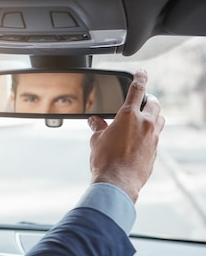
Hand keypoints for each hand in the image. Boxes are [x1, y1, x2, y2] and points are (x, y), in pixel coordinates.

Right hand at [87, 69, 164, 202]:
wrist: (117, 183)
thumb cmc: (105, 161)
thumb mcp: (96, 140)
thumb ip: (98, 127)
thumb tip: (95, 121)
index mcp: (128, 116)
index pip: (137, 90)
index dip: (140, 78)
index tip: (142, 72)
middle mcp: (145, 124)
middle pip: (154, 103)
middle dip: (149, 99)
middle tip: (143, 101)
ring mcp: (153, 138)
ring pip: (159, 119)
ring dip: (153, 116)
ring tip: (144, 119)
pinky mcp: (155, 151)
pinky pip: (155, 137)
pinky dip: (149, 134)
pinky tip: (139, 141)